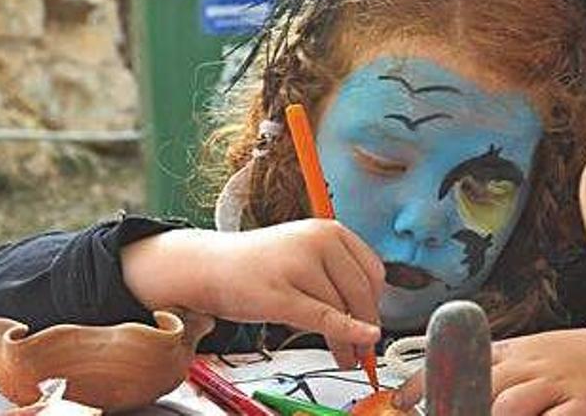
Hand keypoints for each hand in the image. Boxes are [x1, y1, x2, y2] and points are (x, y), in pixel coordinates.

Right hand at [123, 219, 384, 368]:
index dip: (377, 302)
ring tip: (346, 356)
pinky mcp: (280, 294)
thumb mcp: (306, 254)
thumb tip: (371, 312)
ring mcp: (297, 265)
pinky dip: (345, 333)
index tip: (373, 321)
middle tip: (365, 350)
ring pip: (341, 310)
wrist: (208, 266)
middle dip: (367, 326)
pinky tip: (355, 344)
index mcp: (328, 229)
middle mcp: (317, 241)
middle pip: (361, 292)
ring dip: (349, 341)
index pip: (373, 271)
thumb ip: (338, 272)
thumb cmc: (259, 265)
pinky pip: (324, 318)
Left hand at [393, 315, 585, 414]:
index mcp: (511, 351)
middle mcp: (530, 364)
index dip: (428, 381)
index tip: (402, 400)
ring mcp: (557, 385)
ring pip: (510, 406)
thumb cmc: (568, 357)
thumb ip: (493, 368)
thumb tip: (445, 384)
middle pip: (480, 386)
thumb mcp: (527, 352)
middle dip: (452, 410)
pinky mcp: (584, 405)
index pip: (461, 361)